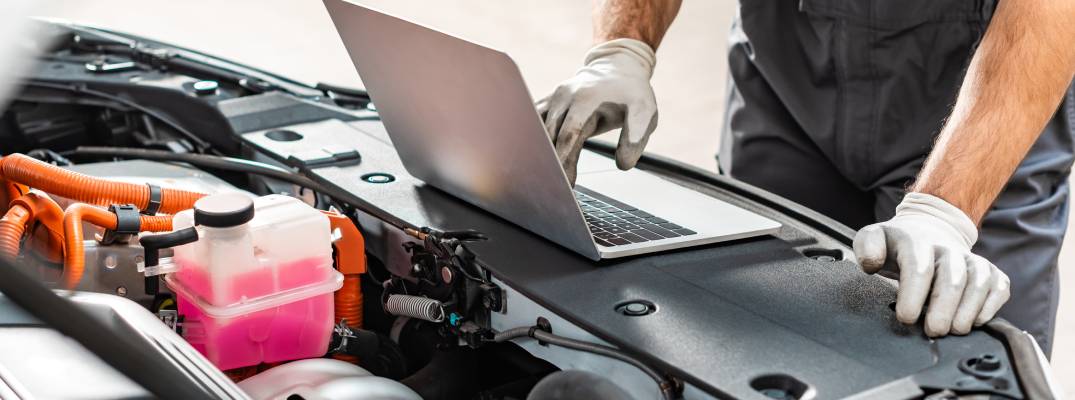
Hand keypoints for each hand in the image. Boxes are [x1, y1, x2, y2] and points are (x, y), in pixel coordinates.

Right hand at [536, 38, 658, 184]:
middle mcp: (564, 97)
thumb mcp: (644, 111)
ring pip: (538, 130)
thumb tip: (624, 165)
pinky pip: (534, 123)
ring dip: (540, 155)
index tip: (564, 182)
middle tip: (554, 189)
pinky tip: (534, 161)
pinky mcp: (548, 102)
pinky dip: (533, 141)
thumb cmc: (632, 93)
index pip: (569, 134)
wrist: (617, 67)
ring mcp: (553, 98)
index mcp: (586, 99)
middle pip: (550, 135)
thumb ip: (636, 137)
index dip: (564, 159)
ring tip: (545, 179)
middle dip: (551, 163)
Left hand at [854, 192, 1010, 336]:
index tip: (906, 317)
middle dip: (943, 309)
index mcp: (917, 241)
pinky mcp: (991, 271)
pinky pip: (999, 288)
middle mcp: (948, 249)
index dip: (914, 295)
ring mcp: (972, 259)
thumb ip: (867, 247)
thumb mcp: (874, 239)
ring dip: (968, 311)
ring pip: (979, 283)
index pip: (919, 268)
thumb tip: (872, 263)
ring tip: (953, 330)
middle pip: (953, 279)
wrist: (929, 229)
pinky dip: (990, 307)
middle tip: (933, 331)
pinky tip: (974, 322)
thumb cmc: (899, 244)